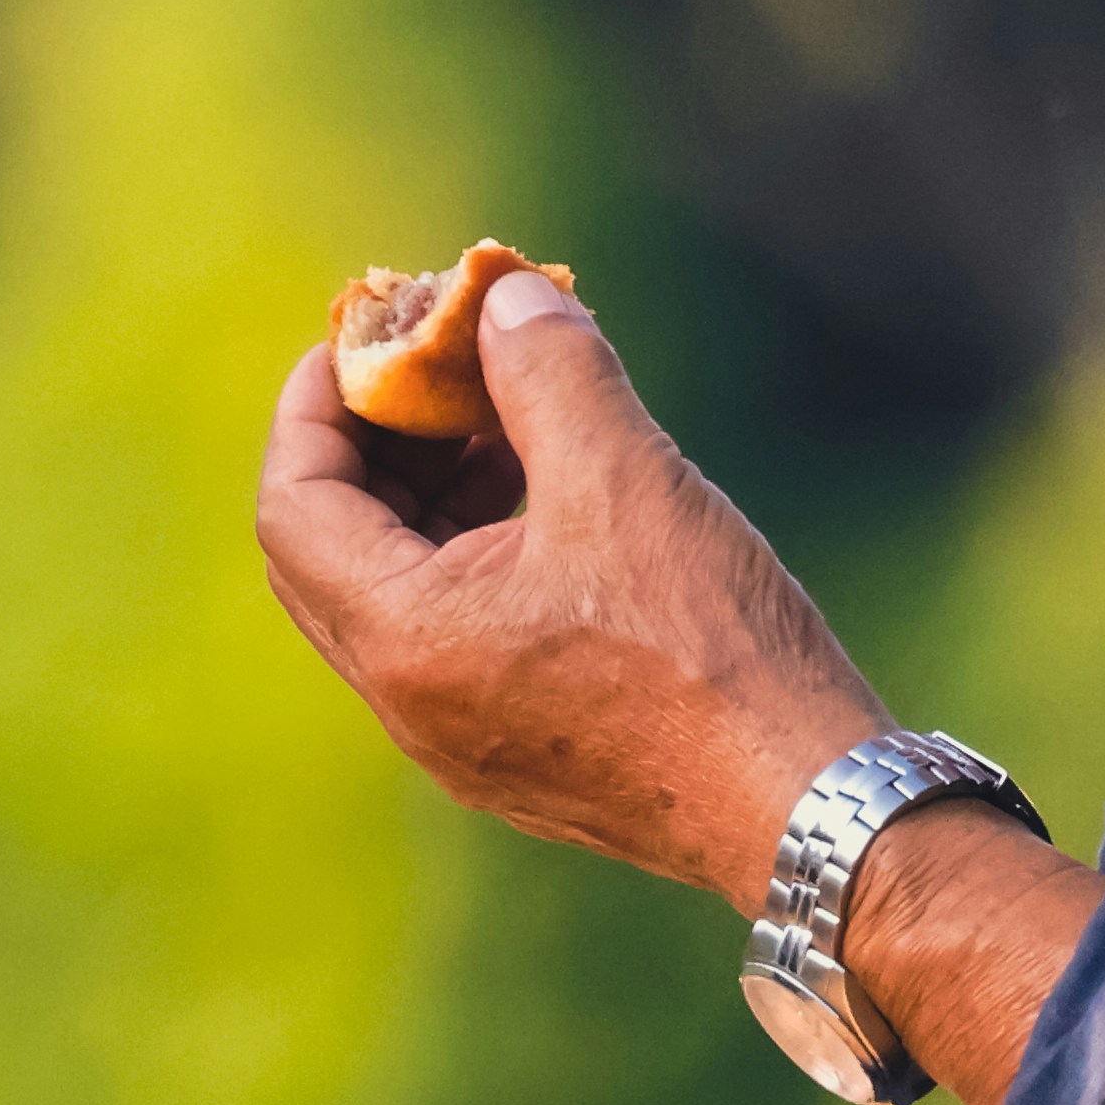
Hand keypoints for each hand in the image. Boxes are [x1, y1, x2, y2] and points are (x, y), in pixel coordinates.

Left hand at [250, 263, 882, 899]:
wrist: (812, 808)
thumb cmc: (713, 647)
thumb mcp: (623, 476)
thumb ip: (546, 370)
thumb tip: (502, 296)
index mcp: (404, 642)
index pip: (292, 504)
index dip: (317, 406)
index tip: (366, 339)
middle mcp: (411, 707)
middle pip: (329, 552)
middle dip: (375, 447)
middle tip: (437, 372)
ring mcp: (463, 744)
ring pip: (398, 597)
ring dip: (430, 501)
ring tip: (509, 424)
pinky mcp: (523, 760)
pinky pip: (454, 641)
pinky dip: (474, 559)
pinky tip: (554, 506)